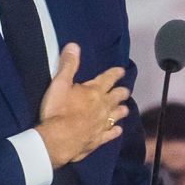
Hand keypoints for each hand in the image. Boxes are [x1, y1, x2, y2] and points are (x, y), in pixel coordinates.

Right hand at [34, 44, 128, 167]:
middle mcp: (102, 106)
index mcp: (94, 91)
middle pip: (116, 97)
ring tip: (125, 108)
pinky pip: (111, 134)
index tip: (121, 70)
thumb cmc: (58, 110)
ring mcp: (102, 124)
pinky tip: (118, 130)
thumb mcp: (60, 83)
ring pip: (117, 115)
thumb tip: (74, 45)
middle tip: (126, 90)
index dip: (115, 73)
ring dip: (121, 110)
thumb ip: (68, 65)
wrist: (59, 139)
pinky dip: (116, 131)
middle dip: (122, 92)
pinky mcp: (99, 139)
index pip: (107, 79)